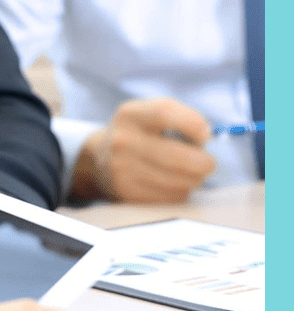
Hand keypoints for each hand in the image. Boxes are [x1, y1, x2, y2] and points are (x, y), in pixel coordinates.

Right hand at [70, 98, 215, 202]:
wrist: (101, 159)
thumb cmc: (140, 134)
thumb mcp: (151, 114)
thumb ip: (181, 116)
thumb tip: (206, 137)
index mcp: (130, 115)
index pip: (164, 113)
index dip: (193, 124)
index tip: (206, 135)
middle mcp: (122, 141)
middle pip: (176, 156)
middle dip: (203, 163)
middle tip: (208, 164)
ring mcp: (122, 169)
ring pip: (176, 181)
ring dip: (193, 180)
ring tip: (190, 174)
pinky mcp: (126, 192)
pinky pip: (168, 197)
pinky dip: (180, 192)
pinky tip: (174, 185)